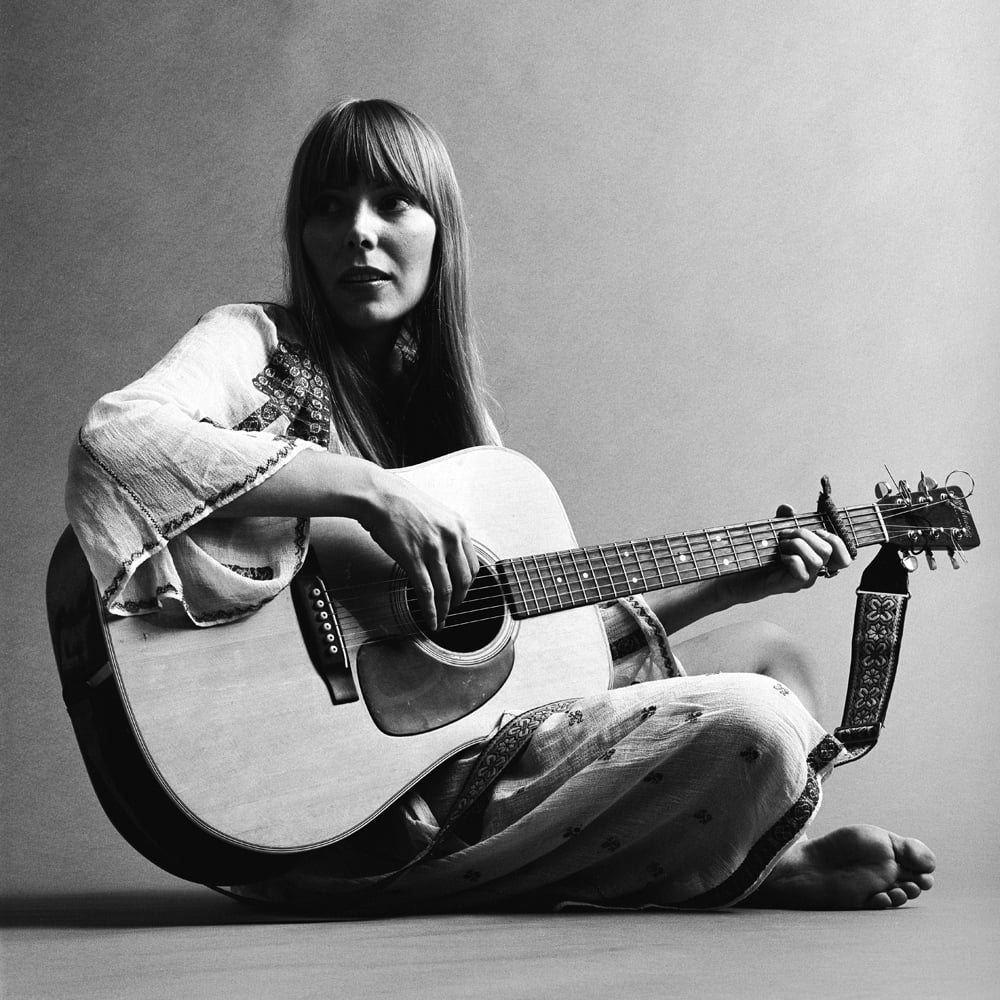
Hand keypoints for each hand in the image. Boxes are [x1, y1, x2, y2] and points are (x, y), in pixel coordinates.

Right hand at [359, 471, 478, 631]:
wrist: (379, 495)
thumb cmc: (401, 502)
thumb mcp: (435, 514)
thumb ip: (445, 535)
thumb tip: (447, 557)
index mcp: (458, 527)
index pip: (472, 564)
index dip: (468, 584)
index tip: (462, 591)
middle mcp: (450, 538)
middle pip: (464, 580)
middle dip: (459, 599)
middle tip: (452, 608)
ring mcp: (433, 549)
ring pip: (446, 589)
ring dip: (444, 609)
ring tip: (441, 619)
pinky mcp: (414, 558)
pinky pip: (426, 591)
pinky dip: (430, 609)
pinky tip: (430, 618)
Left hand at [721, 504, 853, 605]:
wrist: (739, 575)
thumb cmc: (760, 555)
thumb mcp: (774, 532)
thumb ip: (784, 519)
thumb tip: (788, 508)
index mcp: (815, 559)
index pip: (844, 557)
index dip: (836, 541)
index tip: (816, 531)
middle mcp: (814, 571)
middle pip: (828, 551)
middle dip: (805, 535)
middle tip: (784, 534)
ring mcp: (804, 580)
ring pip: (817, 560)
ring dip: (797, 545)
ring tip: (780, 544)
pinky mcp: (791, 585)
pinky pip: (801, 570)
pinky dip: (790, 558)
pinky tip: (779, 556)